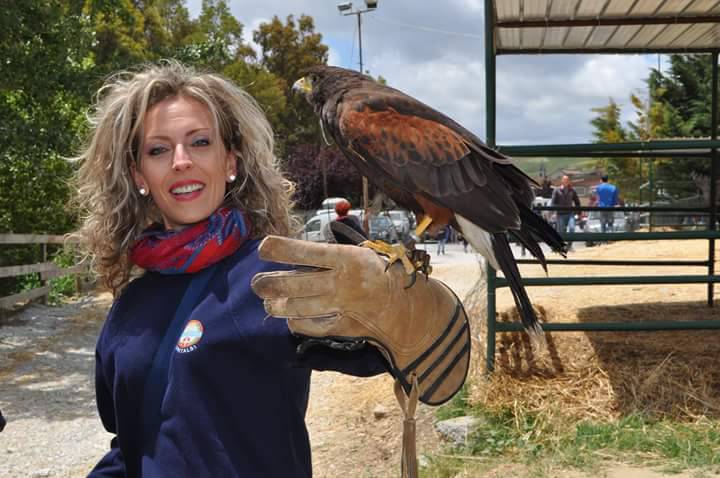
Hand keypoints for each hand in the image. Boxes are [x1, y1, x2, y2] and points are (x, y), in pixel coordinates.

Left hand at [251, 235, 469, 404]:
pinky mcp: (343, 326)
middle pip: (297, 283)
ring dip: (279, 306)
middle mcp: (343, 282)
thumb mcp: (361, 252)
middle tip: (257, 283)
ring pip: (300, 308)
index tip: (263, 247)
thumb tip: (299, 247)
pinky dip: (298, 324)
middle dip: (271, 283)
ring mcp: (342, 307)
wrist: (404, 306)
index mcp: (347, 258)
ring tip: (269, 303)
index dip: (282, 249)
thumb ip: (332, 251)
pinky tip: (290, 319)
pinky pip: (313, 327)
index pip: (307, 251)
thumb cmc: (379, 273)